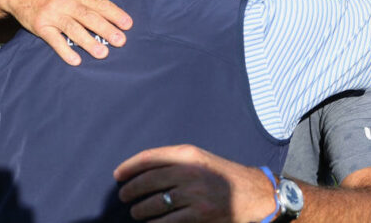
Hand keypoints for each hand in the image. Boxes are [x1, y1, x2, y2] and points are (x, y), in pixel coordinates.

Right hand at [0, 0, 132, 65]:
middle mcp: (65, 1)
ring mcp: (52, 14)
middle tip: (121, 41)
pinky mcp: (40, 26)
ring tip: (104, 53)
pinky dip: (64, 50)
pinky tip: (76, 60)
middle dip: (106, 29)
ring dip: (89, 42)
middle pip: (88, 16)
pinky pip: (53, 40)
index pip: (99, 3)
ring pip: (73, 29)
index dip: (114, 13)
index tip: (128, 24)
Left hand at [114, 145, 275, 222]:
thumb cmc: (221, 175)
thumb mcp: (199, 159)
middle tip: (123, 196)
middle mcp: (190, 172)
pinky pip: (168, 222)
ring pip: (155, 204)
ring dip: (140, 210)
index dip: (129, 167)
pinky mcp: (199, 215)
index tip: (118, 175)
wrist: (252, 193)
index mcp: (188, 154)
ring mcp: (194, 195)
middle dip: (130, 190)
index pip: (149, 158)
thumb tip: (139, 171)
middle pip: (147, 182)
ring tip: (136, 212)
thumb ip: (174, 161)